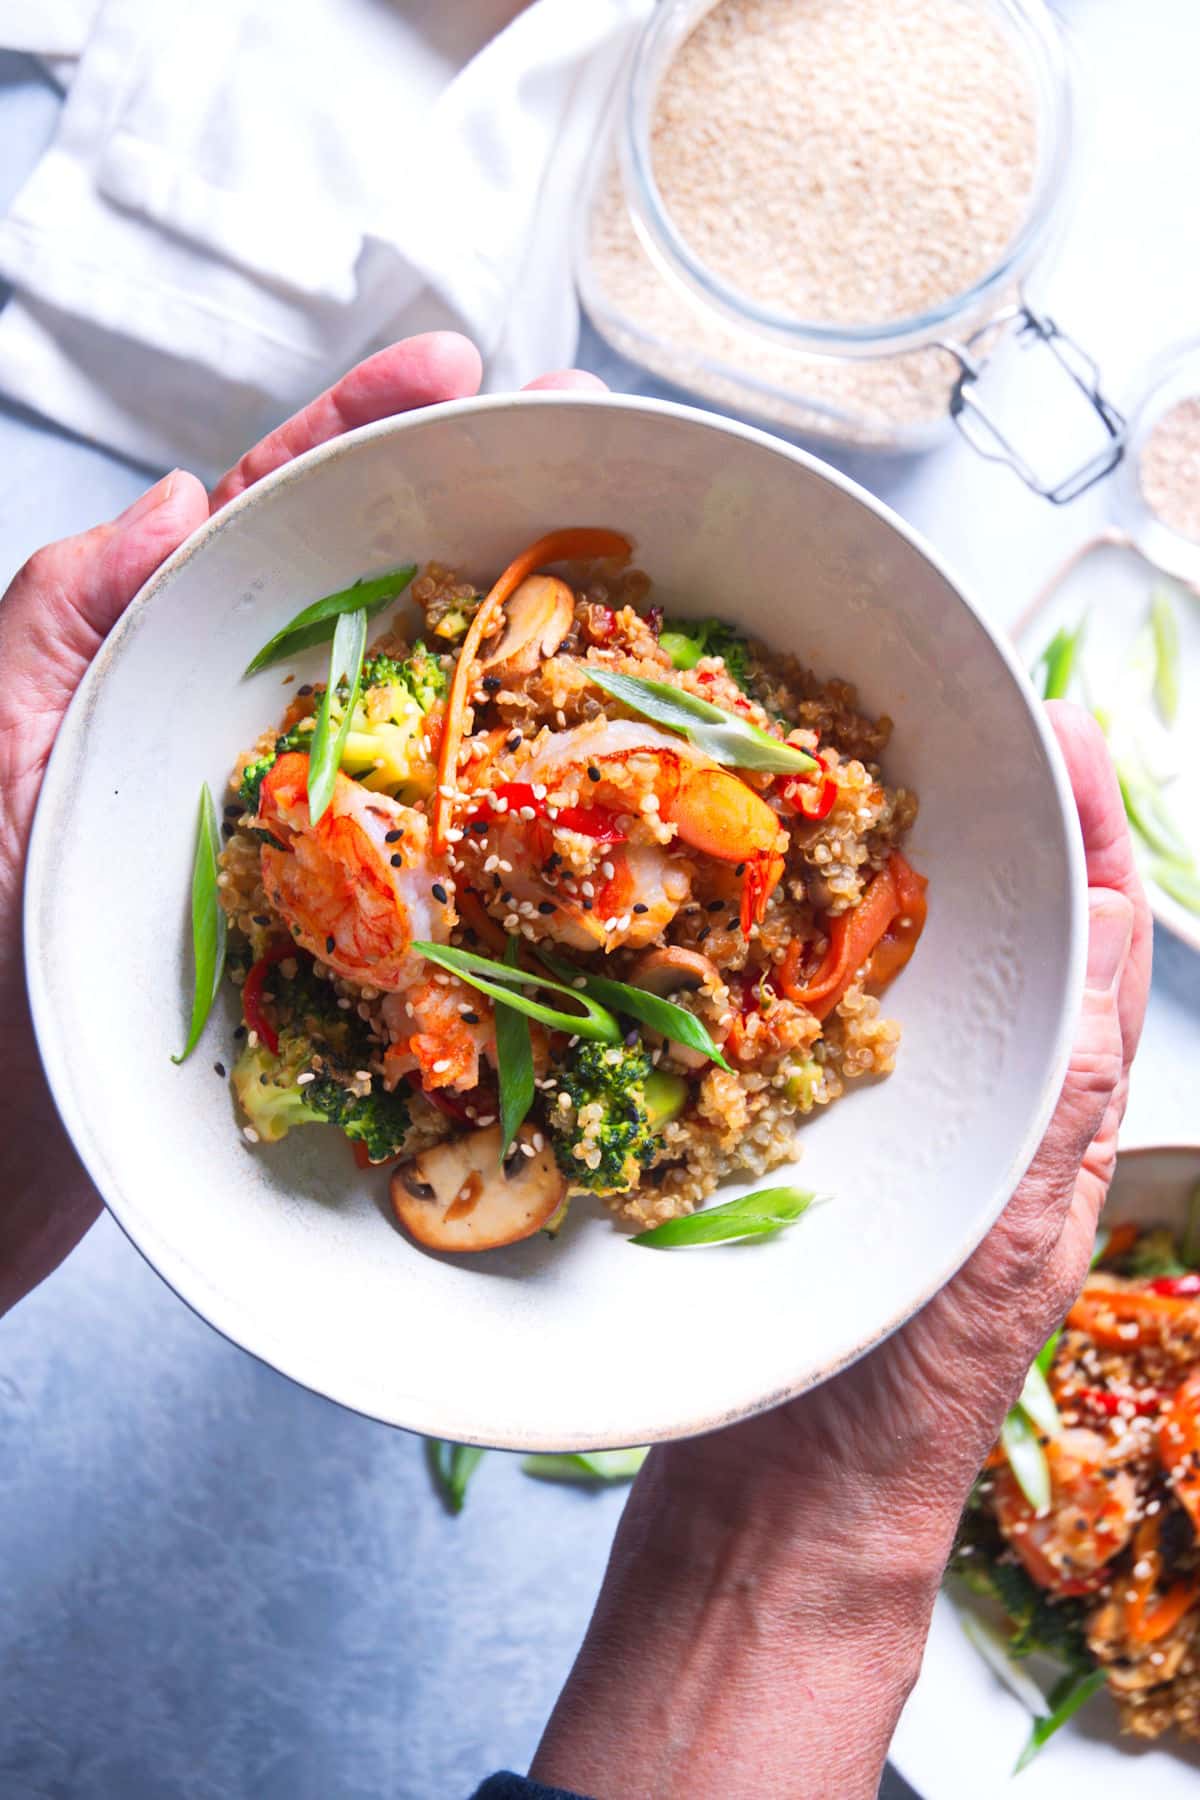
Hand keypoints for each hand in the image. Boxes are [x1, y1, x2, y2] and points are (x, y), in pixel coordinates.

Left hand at [0, 336, 602, 1317]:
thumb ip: (62, 616)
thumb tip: (181, 496)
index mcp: (167, 671)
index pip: (273, 521)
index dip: (361, 428)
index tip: (457, 360)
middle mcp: (256, 743)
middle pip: (385, 599)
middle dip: (484, 511)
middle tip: (584, 436)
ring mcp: (312, 842)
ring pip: (437, 721)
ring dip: (528, 652)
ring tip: (621, 578)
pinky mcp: (352, 941)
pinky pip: (455, 862)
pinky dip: (528, 826)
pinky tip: (592, 796)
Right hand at [533, 704, 1150, 1799]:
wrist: (767, 1516)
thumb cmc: (893, 1404)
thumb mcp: (1007, 1236)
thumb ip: (1066, 1086)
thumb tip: (1114, 915)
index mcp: (1048, 1121)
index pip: (1090, 940)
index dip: (1087, 826)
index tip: (1062, 721)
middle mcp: (967, 1107)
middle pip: (991, 932)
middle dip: (973, 822)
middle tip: (934, 715)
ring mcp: (869, 1122)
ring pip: (879, 966)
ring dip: (860, 870)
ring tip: (827, 771)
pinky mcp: (774, 1139)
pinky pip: (785, 1020)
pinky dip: (769, 947)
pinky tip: (732, 895)